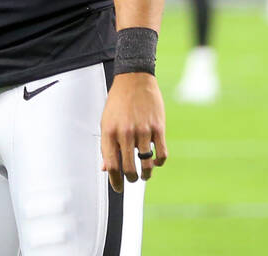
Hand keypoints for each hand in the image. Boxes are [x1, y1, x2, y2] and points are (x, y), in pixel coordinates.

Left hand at [100, 72, 167, 192]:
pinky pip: (161, 153)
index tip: (118, 188)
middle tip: (132, 180)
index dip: (114, 181)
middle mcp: (125, 133)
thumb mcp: (106, 122)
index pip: (111, 165)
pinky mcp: (158, 128)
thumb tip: (105, 169)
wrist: (134, 79)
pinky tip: (156, 162)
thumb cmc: (118, 102)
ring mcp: (143, 130)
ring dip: (146, 173)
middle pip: (128, 168)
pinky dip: (159, 162)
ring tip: (145, 175)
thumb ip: (107, 145)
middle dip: (131, 179)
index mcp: (109, 132)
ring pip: (146, 163)